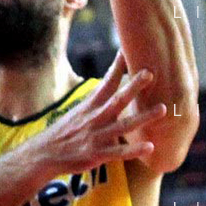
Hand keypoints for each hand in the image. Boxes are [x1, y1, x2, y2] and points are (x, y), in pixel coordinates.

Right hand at [34, 54, 165, 174]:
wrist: (43, 155)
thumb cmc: (64, 132)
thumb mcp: (77, 112)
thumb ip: (96, 101)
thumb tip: (109, 85)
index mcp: (90, 106)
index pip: (106, 83)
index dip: (117, 66)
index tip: (127, 49)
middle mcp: (94, 118)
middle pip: (117, 100)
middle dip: (134, 86)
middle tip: (150, 73)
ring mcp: (96, 137)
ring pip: (123, 125)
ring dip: (143, 117)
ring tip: (163, 109)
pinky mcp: (96, 155)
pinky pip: (118, 153)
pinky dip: (134, 150)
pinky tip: (150, 147)